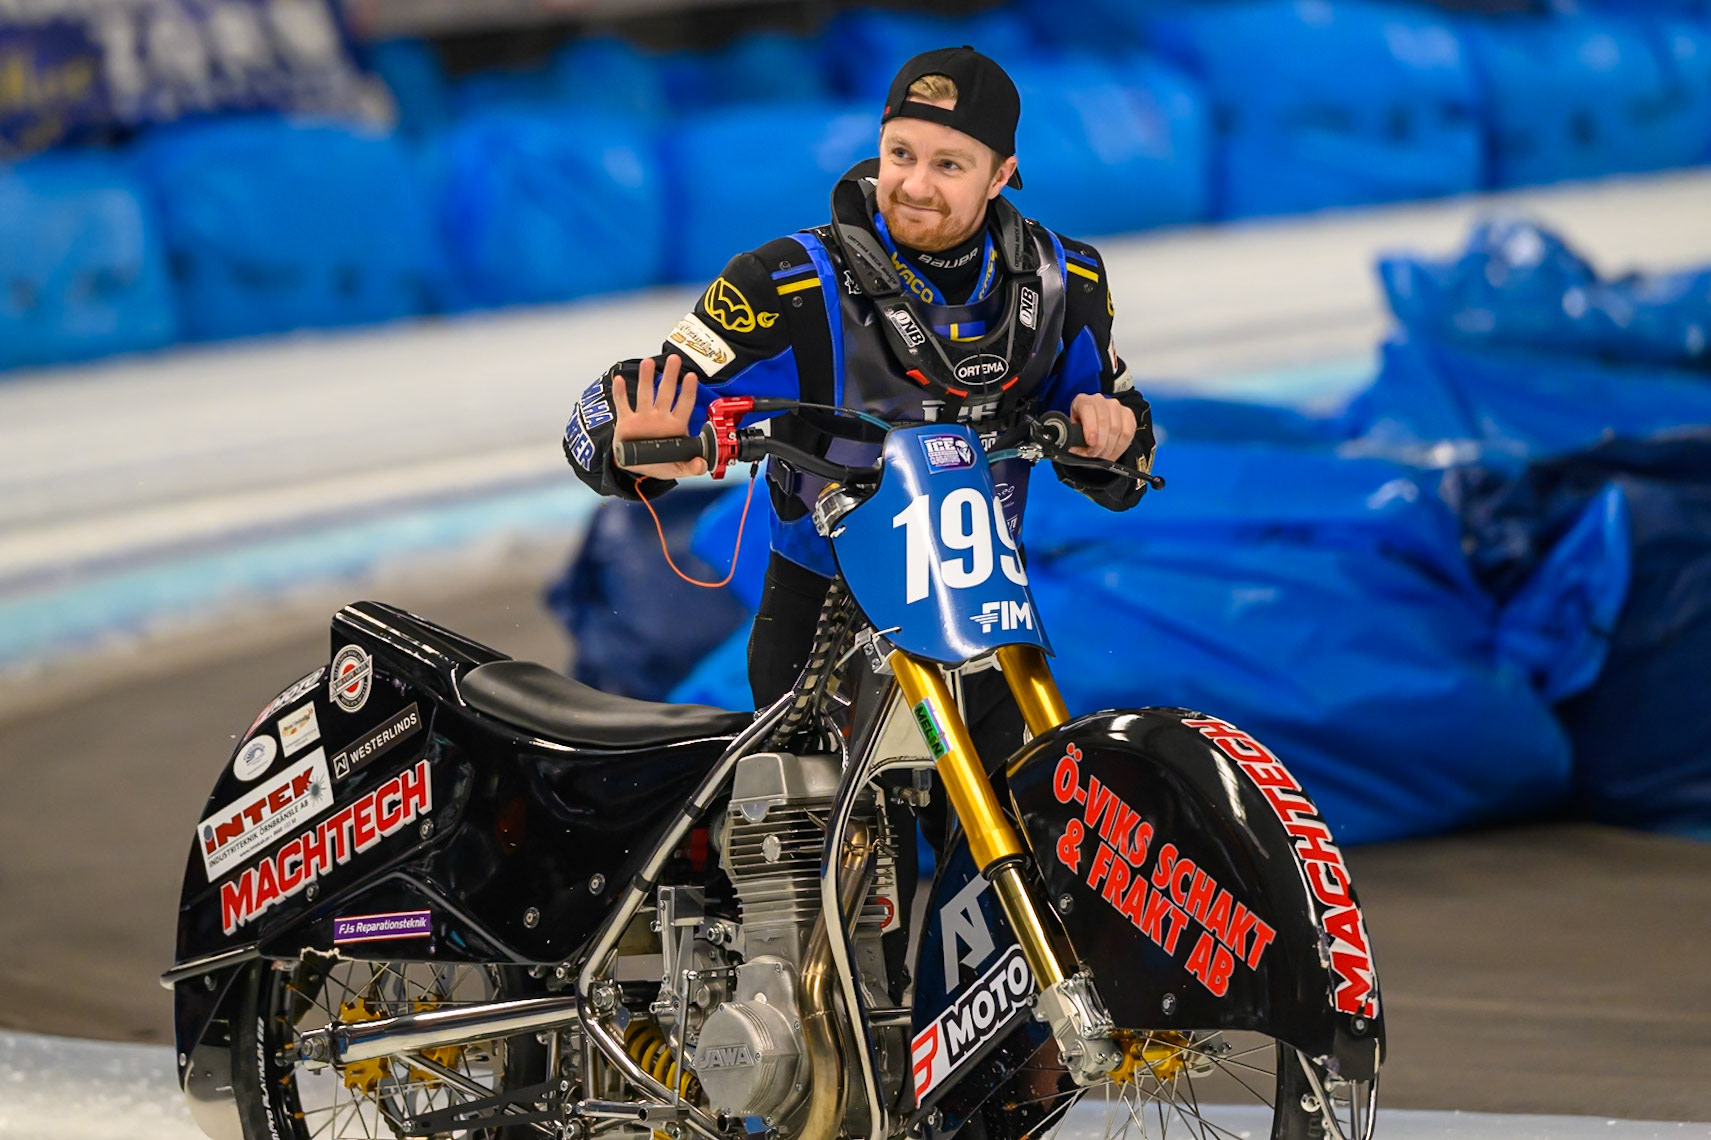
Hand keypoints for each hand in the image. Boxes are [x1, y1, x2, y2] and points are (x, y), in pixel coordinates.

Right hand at [612, 355, 706, 478]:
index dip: (688, 391)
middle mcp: (660, 416)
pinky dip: (620, 393)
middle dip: (670, 376)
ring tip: (648, 363)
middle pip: (666, 392)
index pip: (685, 404)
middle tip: (673, 359)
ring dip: (646, 379)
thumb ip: (691, 467)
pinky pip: (623, 404)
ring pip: (645, 394)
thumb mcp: (678, 468)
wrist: (636, 465)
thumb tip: (701, 466)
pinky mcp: (626, 421)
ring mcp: (643, 417)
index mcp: (675, 425)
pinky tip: (619, 380)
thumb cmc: (659, 462)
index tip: (691, 377)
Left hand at [1069, 392, 1136, 461]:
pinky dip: (1120, 446)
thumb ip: (1073, 440)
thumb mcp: (1072, 433)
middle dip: (1100, 444)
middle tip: (1094, 454)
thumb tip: (1075, 449)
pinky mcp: (1128, 414)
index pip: (1088, 409)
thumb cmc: (1081, 430)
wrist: (1092, 428)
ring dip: (1109, 447)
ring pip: (1116, 428)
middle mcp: (1099, 400)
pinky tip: (1113, 452)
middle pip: (1104, 421)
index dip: (1090, 428)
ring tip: (1102, 455)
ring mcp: (1115, 406)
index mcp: (1082, 401)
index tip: (1090, 443)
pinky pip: (1128, 432)